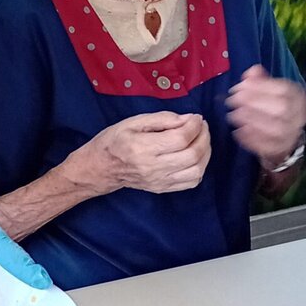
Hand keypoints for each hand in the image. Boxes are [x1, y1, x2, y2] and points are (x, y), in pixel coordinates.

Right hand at [81, 112, 210, 194]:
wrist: (100, 169)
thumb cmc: (114, 141)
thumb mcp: (133, 122)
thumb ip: (162, 118)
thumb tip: (188, 119)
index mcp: (142, 148)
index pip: (180, 138)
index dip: (194, 125)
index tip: (195, 117)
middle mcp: (153, 167)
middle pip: (192, 154)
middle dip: (204, 136)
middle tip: (201, 126)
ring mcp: (159, 181)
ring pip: (197, 170)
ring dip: (205, 152)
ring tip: (200, 139)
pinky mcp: (162, 188)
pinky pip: (192, 182)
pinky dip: (200, 167)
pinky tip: (194, 156)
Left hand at [226, 66, 305, 166]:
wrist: (282, 138)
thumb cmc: (272, 108)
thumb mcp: (269, 91)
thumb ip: (260, 80)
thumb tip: (252, 72)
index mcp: (298, 97)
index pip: (284, 89)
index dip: (261, 86)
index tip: (240, 85)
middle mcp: (299, 116)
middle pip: (281, 108)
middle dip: (254, 102)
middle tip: (233, 100)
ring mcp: (292, 134)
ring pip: (275, 128)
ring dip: (251, 120)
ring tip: (233, 115)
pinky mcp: (281, 150)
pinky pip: (267, 146)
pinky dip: (251, 138)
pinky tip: (238, 131)